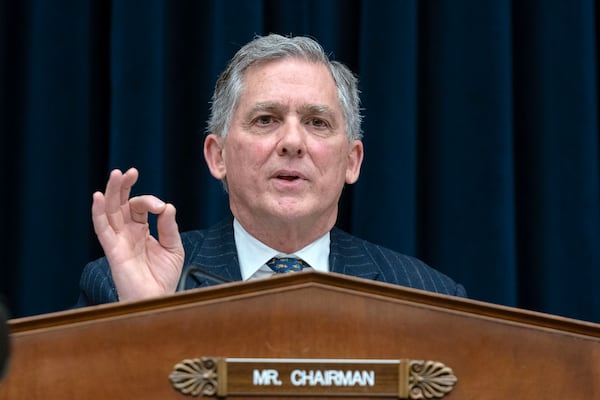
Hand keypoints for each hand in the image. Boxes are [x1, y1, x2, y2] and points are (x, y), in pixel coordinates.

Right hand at [91, 168, 183, 301]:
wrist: (158, 300)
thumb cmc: (163, 278)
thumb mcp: (173, 247)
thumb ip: (169, 227)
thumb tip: (167, 206)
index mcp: (140, 230)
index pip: (140, 206)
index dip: (150, 201)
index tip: (162, 207)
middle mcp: (127, 233)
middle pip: (121, 203)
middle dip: (124, 186)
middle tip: (130, 172)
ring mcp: (119, 240)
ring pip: (110, 211)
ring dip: (112, 192)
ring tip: (116, 175)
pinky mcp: (113, 250)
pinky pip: (102, 229)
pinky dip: (99, 213)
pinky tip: (99, 197)